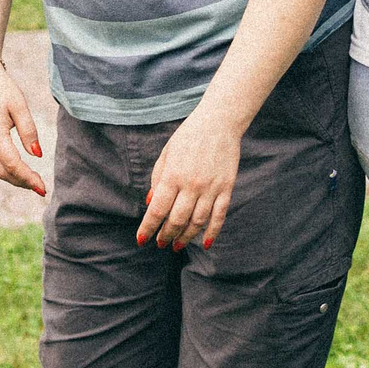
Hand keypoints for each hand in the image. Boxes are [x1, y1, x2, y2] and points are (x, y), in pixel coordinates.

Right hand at [0, 57, 44, 195]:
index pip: (13, 164)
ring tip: (31, 182)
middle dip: (22, 182)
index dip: (28, 178)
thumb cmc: (2, 89)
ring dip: (12, 179)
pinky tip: (15, 171)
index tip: (43, 188)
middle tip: (40, 188)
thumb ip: (29, 131)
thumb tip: (37, 155)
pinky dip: (2, 172)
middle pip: (2, 172)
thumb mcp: (20, 106)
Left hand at [137, 112, 241, 249]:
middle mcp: (192, 185)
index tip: (142, 240)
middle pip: (176, 220)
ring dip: (186, 237)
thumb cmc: (188, 136)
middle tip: (160, 244)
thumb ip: (157, 178)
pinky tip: (206, 244)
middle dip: (166, 236)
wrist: (219, 122)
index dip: (148, 228)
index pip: (157, 209)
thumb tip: (151, 203)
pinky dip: (212, 232)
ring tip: (177, 245)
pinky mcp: (226, 188)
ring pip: (197, 222)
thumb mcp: (166, 153)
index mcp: (173, 175)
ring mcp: (211, 188)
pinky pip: (219, 216)